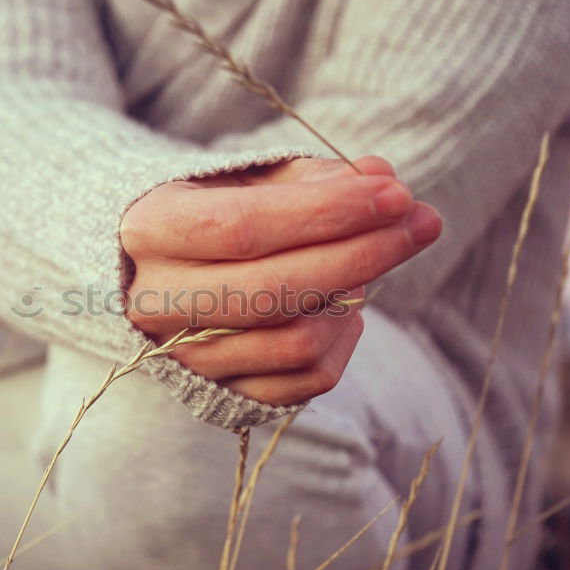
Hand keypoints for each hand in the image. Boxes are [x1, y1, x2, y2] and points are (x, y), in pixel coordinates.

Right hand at [120, 156, 440, 404]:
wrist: (153, 270)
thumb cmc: (211, 210)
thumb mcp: (246, 178)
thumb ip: (311, 177)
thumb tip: (381, 178)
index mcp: (149, 232)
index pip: (242, 228)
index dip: (325, 213)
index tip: (395, 193)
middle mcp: (155, 301)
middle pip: (273, 292)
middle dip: (362, 254)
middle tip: (421, 221)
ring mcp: (184, 356)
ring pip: (296, 343)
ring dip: (354, 297)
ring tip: (377, 257)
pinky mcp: (216, 391)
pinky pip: (303, 381)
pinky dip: (342, 341)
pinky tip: (350, 305)